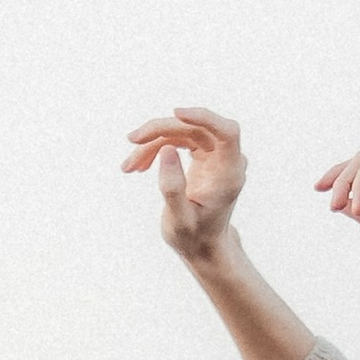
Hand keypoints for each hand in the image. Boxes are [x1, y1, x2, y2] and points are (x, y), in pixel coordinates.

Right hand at [123, 105, 247, 263]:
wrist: (202, 246)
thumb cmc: (194, 238)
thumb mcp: (179, 220)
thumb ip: (173, 187)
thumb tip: (167, 149)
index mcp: (230, 174)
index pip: (227, 132)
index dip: (203, 117)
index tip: (176, 113)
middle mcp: (226, 160)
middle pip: (195, 128)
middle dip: (162, 130)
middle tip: (132, 141)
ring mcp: (215, 155)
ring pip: (182, 132)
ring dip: (152, 143)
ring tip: (129, 166)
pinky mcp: (203, 154)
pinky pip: (178, 140)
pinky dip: (156, 149)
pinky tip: (139, 165)